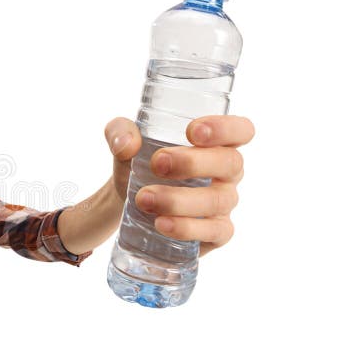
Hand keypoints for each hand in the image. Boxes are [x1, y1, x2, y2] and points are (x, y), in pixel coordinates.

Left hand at [105, 115, 254, 256]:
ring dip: (179, 199)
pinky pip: (214, 232)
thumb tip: (126, 145)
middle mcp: (227, 171)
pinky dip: (188, 228)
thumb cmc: (138, 161)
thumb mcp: (123, 139)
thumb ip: (120, 132)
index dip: (225, 128)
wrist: (125, 200)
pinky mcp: (215, 232)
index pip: (241, 130)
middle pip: (230, 163)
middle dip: (193, 163)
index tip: (192, 131)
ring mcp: (223, 202)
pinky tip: (162, 224)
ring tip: (144, 198)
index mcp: (215, 142)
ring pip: (216, 200)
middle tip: (157, 164)